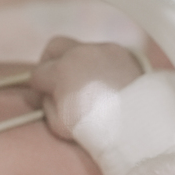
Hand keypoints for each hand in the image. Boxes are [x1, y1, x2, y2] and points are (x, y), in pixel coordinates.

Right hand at [29, 37, 145, 139]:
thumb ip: (46, 106)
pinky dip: (98, 63)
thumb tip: (46, 96)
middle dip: (50, 62)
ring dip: (77, 62)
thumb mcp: (59, 125)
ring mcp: (102, 49)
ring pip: (80, 48)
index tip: (46, 98)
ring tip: (84, 82)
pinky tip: (104, 80)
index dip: (39, 88)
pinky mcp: (121, 51)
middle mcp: (80, 53)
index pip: (36, 74)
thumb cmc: (95, 128)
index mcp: (60, 71)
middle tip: (57, 80)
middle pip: (54, 47)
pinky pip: (102, 52)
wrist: (138, 122)